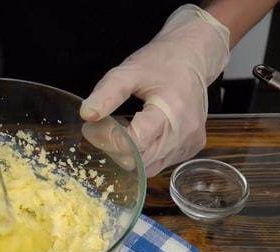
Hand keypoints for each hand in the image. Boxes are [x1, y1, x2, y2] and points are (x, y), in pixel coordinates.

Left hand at [80, 5, 229, 176]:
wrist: (192, 57)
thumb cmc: (160, 63)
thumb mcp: (128, 71)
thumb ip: (107, 93)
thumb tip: (87, 115)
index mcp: (172, 110)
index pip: (136, 141)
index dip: (111, 139)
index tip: (95, 127)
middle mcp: (185, 131)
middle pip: (142, 159)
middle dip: (118, 149)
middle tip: (106, 130)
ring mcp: (190, 143)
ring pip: (150, 167)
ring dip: (131, 154)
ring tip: (125, 130)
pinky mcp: (191, 149)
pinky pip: (161, 164)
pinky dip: (145, 155)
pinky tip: (141, 136)